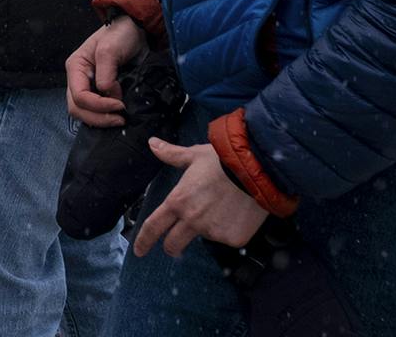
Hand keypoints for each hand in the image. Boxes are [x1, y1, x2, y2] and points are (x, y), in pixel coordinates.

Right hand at [66, 18, 148, 126]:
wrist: (136, 32)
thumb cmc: (120, 35)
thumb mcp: (110, 49)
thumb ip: (106, 74)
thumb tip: (109, 95)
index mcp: (76, 67)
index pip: (79, 96)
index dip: (98, 105)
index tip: (120, 105)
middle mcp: (78, 79)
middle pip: (77, 108)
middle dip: (97, 117)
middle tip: (119, 119)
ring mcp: (88, 87)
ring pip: (84, 113)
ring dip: (101, 120)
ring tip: (120, 119)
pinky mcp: (100, 93)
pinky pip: (95, 112)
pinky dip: (105, 118)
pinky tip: (118, 116)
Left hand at [133, 140, 269, 257]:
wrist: (257, 171)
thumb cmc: (223, 161)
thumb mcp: (194, 155)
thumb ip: (171, 154)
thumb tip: (152, 144)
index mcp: (178, 201)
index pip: (154, 226)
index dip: (143, 240)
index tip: (138, 251)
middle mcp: (192, 220)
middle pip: (173, 244)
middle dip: (171, 246)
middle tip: (173, 244)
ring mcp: (213, 232)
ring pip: (203, 237)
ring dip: (206, 228)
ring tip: (221, 207)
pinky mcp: (234, 239)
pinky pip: (227, 238)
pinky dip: (229, 229)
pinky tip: (237, 213)